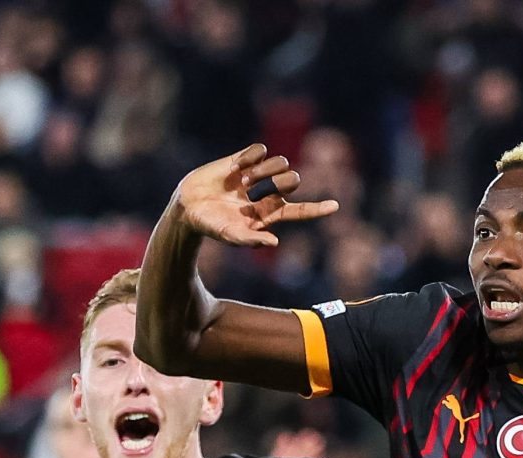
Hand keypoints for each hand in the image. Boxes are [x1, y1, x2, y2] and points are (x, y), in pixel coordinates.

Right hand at [170, 145, 338, 248]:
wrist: (187, 206)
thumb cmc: (209, 226)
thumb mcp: (230, 235)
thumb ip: (251, 240)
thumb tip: (275, 243)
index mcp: (269, 214)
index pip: (299, 211)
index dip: (317, 209)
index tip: (335, 206)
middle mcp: (266, 194)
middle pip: (293, 181)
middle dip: (283, 181)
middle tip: (262, 186)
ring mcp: (256, 175)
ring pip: (280, 162)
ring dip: (265, 169)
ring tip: (244, 179)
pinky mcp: (243, 159)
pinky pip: (260, 150)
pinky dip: (250, 157)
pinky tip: (235, 167)